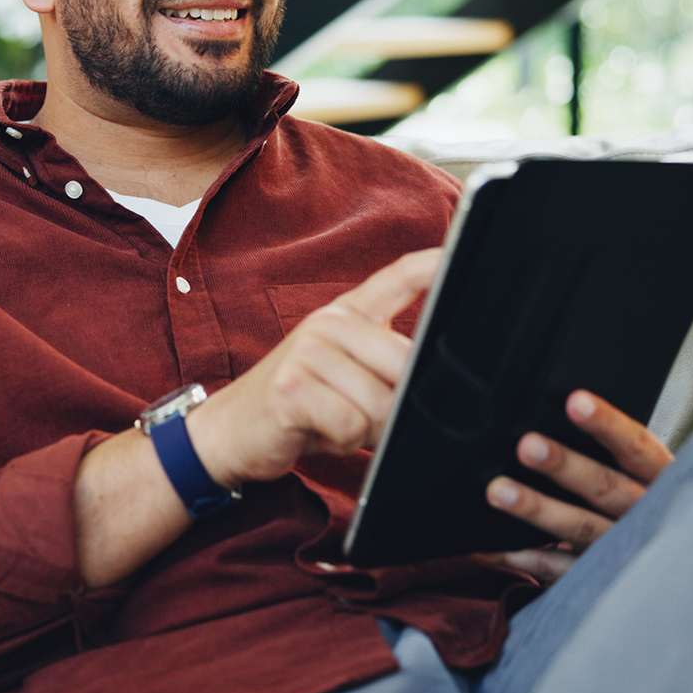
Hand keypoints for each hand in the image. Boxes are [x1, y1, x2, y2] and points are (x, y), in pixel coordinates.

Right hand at [187, 249, 440, 487]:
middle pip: (404, 364)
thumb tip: (432, 375)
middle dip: (396, 406)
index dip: (433, 264)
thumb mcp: (345, 373)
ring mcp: (307, 352)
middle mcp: (328, 322)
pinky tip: (315, 431)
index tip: (462, 250)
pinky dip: (340, 442)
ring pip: (380, 403)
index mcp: (347, 314)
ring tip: (332, 421)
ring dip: (364, 430)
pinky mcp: (292, 387)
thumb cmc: (300, 405)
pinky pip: (350, 425)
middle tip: (363, 415)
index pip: (397, 277)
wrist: (231, 429)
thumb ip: (385, 363)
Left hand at [483, 390, 671, 582]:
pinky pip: (563, 571)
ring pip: (580, 527)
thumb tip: (564, 411)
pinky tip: (498, 549)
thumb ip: (616, 453)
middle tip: (527, 446)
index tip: (575, 401)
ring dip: (537, 509)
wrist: (682, 568)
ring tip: (498, 491)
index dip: (607, 424)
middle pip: (604, 486)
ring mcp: (626, 549)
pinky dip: (529, 559)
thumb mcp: (649, 476)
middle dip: (564, 465)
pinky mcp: (604, 579)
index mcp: (661, 477)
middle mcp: (647, 513)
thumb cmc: (652, 503)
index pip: (635, 446)